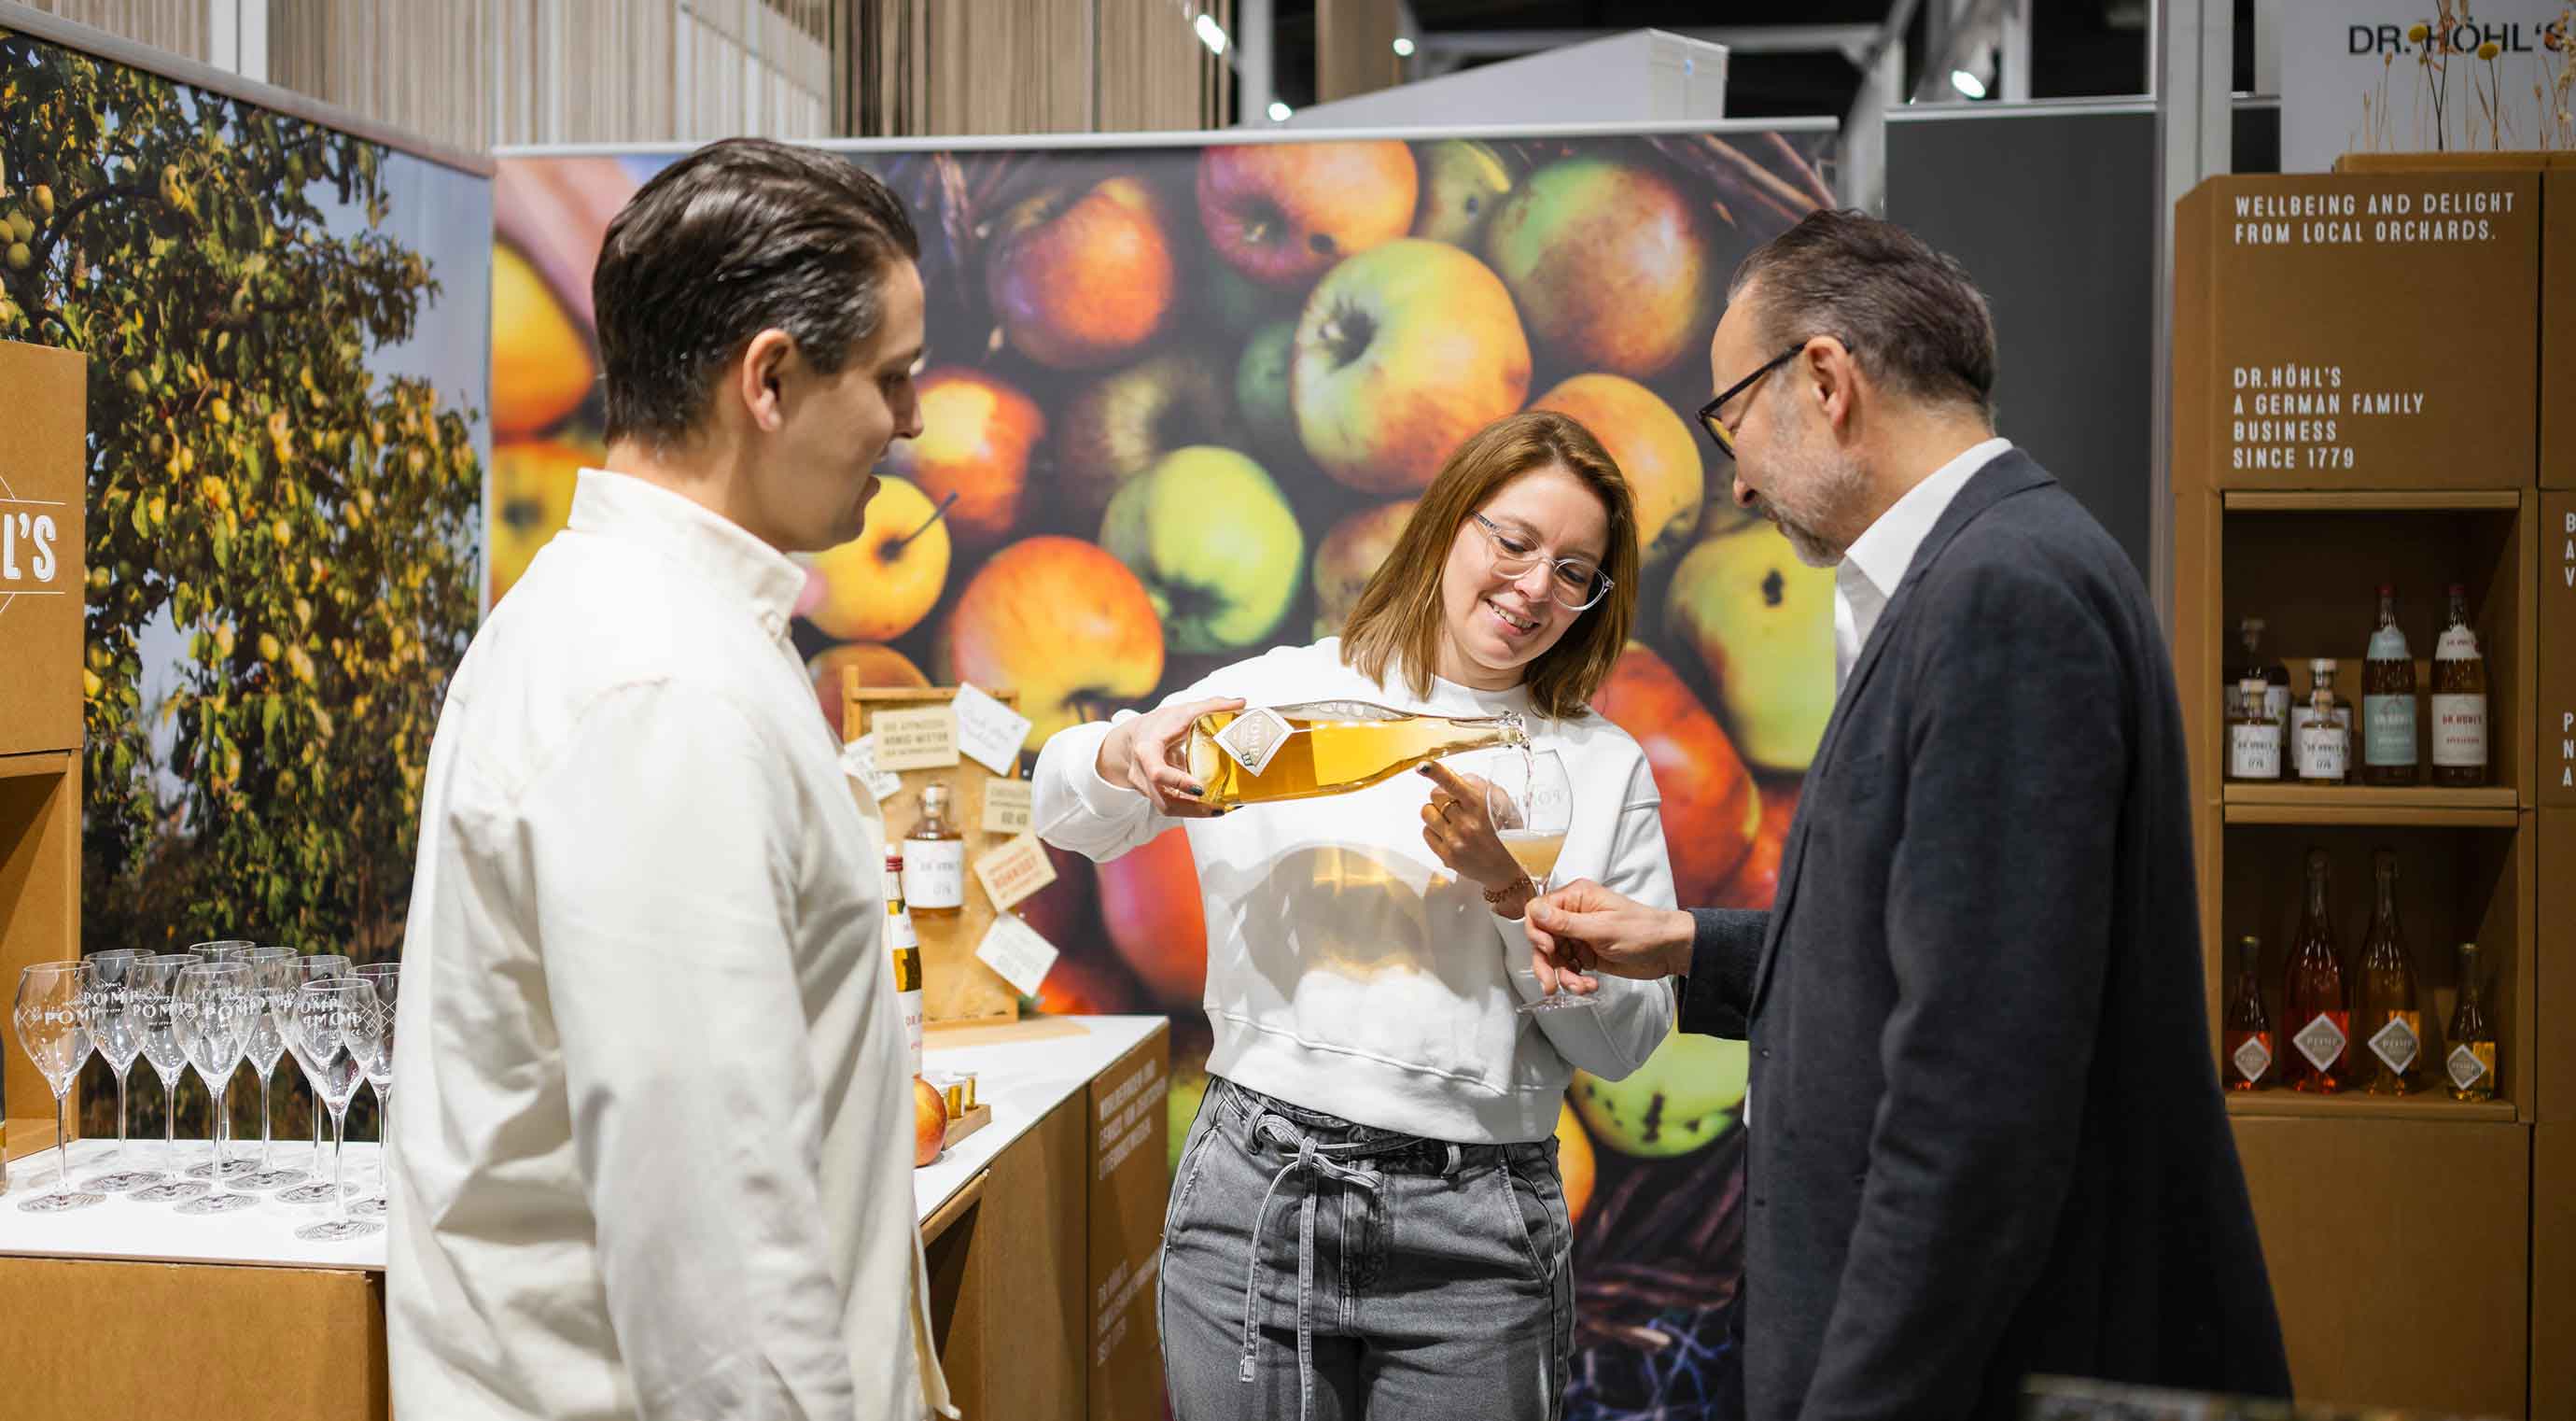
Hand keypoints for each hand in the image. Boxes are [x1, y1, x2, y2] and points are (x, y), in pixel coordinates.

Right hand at [1096, 697, 1244, 816]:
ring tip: (1223, 808)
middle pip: (1164, 799)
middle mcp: (1142, 774)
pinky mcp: (1156, 795)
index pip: (1157, 771)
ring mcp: (1146, 788)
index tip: (1200, 788)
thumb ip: (1210, 706)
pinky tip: (1214, 806)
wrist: (1132, 740)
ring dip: (1195, 812)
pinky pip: (1172, 806)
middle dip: (1193, 807)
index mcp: (1146, 750)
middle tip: (1221, 806)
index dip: (1177, 781)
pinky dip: (1193, 809)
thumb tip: (1241, 702)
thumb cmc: (1157, 725)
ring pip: (1168, 807)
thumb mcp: (1181, 711)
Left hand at [1416, 762, 1529, 911]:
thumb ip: (1480, 788)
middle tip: (1455, 806)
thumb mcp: (1502, 805)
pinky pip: (1426, 832)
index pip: (1453, 783)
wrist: (1508, 869)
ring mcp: (1455, 841)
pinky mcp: (1446, 856)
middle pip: (1435, 795)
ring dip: (1436, 813)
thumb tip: (1457, 776)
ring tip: (1451, 820)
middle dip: (1442, 796)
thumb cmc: (1506, 834)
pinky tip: (1450, 834)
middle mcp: (1466, 823)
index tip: (1422, 766)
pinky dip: (1434, 830)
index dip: (1436, 772)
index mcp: (1480, 806)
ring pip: (1426, 813)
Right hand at [1524, 878, 1693, 995]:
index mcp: (1576, 898)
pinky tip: (1589, 986)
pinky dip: (1574, 980)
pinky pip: (1568, 968)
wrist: (1668, 951)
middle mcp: (1573, 915)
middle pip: (1542, 938)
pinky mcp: (1585, 954)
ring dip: (1563, 976)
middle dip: (1546, 963)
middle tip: (1550, 984)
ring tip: (1580, 988)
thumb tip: (1534, 910)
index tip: (1548, 949)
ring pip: (1554, 958)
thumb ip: (1565, 922)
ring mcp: (1579, 935)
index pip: (1538, 910)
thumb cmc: (1642, 931)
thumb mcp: (1602, 928)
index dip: (1537, 931)